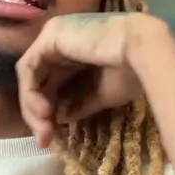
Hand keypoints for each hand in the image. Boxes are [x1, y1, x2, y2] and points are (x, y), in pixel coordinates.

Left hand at [15, 12, 159, 147]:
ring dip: (32, 106)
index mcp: (76, 53)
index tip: (50, 138)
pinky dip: (31, 91)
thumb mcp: (102, 94)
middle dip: (38, 114)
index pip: (51, 84)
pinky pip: (29, 67)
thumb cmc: (131, 71)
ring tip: (44, 127)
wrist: (145, 51)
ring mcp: (54, 36)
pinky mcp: (50, 36)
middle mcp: (62, 41)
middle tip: (44, 139)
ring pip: (30, 75)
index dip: (48, 113)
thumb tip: (60, 117)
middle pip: (39, 81)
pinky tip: (43, 110)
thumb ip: (78, 103)